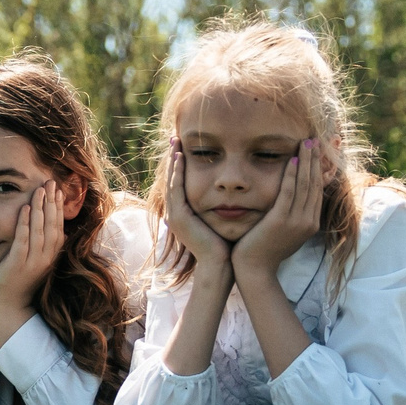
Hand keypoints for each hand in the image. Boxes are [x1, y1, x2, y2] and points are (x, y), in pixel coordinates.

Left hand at [0, 182, 68, 327]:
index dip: (58, 208)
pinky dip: (25, 223)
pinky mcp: (18, 265)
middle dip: (53, 202)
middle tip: (52, 181)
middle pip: (52, 225)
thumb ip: (40, 246)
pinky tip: (25, 208)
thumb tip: (52, 232)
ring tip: (41, 189)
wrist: (6, 306)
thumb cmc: (17, 281)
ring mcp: (33, 262)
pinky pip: (23, 240)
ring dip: (41, 208)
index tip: (58, 189)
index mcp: (50, 256)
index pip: (58, 227)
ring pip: (40, 230)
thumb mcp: (33, 261)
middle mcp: (45, 258)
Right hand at [160, 146, 228, 279]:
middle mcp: (176, 213)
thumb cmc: (226, 247)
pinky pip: (176, 188)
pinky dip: (177, 172)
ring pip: (172, 181)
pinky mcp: (179, 216)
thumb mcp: (221, 222)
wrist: (220, 265)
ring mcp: (175, 215)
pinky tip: (180, 157)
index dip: (180, 167)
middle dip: (174, 159)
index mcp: (185, 214)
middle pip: (172, 180)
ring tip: (176, 143)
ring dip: (173, 161)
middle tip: (175, 139)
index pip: (180, 184)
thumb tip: (233, 195)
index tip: (184, 149)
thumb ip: (222, 208)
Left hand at [231, 140, 325, 277]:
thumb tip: (294, 199)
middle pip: (315, 184)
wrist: (254, 269)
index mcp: (311, 223)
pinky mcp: (281, 220)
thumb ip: (292, 215)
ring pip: (305, 185)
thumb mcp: (285, 231)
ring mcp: (296, 221)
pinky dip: (292, 175)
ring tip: (306, 143)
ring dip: (306, 161)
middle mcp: (308, 221)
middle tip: (315, 140)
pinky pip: (289, 193)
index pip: (318, 190)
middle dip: (316, 160)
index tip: (318, 152)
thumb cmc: (265, 249)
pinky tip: (292, 160)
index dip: (319, 169)